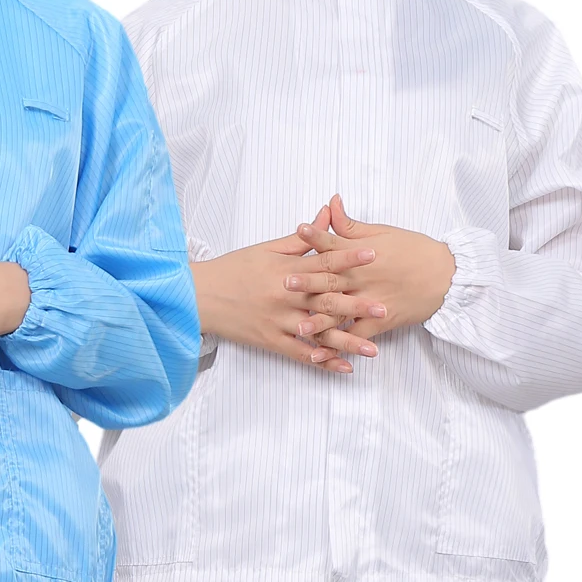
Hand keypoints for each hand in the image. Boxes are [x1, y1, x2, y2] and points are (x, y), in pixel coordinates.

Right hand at [192, 233, 384, 371]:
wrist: (197, 296)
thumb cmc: (232, 269)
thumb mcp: (265, 249)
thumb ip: (300, 238)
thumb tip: (326, 215)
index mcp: (284, 270)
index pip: (322, 262)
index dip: (348, 258)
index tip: (373, 255)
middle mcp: (283, 297)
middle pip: (326, 300)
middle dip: (356, 306)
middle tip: (383, 309)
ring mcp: (278, 321)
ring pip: (318, 333)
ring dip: (347, 341)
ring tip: (373, 348)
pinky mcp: (270, 341)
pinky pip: (300, 353)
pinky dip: (321, 361)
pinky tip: (343, 366)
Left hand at [296, 197, 454, 338]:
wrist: (447, 277)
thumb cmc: (414, 251)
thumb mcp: (383, 233)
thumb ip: (351, 225)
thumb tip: (331, 202)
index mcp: (362, 254)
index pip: (336, 243)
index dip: (317, 236)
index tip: (299, 229)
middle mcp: (363, 278)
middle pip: (332, 280)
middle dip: (308, 282)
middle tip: (285, 283)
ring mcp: (370, 302)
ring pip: (340, 312)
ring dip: (318, 320)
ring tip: (298, 328)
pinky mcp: (378, 323)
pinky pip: (354, 337)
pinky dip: (337, 347)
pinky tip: (318, 355)